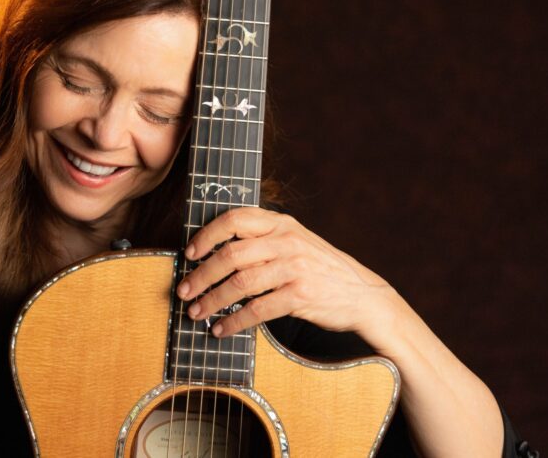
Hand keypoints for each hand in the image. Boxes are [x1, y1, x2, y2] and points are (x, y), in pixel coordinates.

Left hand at [175, 207, 391, 338]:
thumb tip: (215, 255)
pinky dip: (234, 321)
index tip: (189, 253)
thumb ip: (263, 242)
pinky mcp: (301, 295)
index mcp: (282, 223)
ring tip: (196, 312)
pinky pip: (257, 309)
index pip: (235, 218)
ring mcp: (295, 267)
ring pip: (240, 282)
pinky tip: (222, 329)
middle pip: (231, 253)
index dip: (207, 235)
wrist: (363, 296)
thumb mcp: (296, 243)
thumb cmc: (322, 270)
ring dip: (212, 300)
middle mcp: (287, 241)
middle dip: (201, 275)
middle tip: (184, 291)